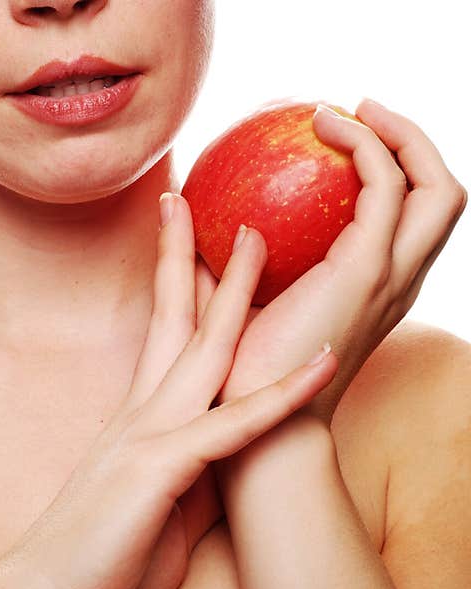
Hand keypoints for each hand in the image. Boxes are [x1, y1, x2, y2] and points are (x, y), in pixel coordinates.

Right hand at [0, 194, 337, 588]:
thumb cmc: (102, 556)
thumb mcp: (158, 499)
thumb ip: (193, 464)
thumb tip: (229, 448)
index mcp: (138, 420)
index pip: (160, 336)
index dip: (177, 285)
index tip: (189, 244)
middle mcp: (140, 414)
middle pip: (171, 319)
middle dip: (189, 255)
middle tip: (200, 199)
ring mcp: (147, 438)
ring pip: (200, 351)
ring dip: (236, 293)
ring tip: (260, 236)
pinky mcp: (158, 474)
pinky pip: (230, 427)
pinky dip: (279, 394)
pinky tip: (320, 358)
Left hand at [198, 98, 466, 421]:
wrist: (257, 435)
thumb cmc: (241, 378)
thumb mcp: (235, 308)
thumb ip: (226, 265)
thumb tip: (188, 218)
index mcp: (372, 291)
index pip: (409, 222)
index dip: (393, 173)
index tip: (340, 137)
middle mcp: (394, 282)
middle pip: (444, 197)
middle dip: (415, 142)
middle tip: (360, 110)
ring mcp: (387, 277)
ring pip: (436, 188)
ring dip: (400, 135)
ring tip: (346, 108)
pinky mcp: (363, 273)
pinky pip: (384, 190)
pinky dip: (367, 147)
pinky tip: (323, 127)